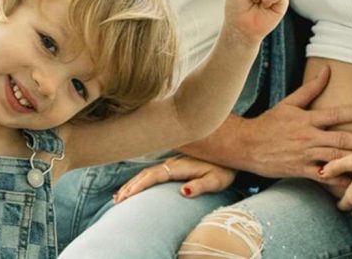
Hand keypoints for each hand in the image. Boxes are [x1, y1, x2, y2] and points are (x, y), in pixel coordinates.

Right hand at [113, 156, 235, 203]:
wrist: (234, 151)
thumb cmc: (225, 170)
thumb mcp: (216, 180)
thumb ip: (200, 185)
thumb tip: (183, 192)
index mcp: (180, 166)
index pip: (154, 176)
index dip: (139, 186)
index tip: (126, 196)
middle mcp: (173, 161)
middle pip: (146, 173)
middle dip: (131, 186)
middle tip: (117, 200)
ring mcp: (173, 161)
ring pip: (148, 171)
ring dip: (133, 183)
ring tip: (119, 196)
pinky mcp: (175, 163)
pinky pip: (153, 171)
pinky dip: (141, 179)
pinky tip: (134, 185)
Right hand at [231, 66, 351, 181]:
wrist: (247, 145)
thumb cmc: (270, 123)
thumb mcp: (289, 103)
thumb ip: (310, 88)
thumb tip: (327, 69)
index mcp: (307, 119)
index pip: (335, 114)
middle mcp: (308, 137)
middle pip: (341, 139)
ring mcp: (305, 155)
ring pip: (335, 157)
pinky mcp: (301, 170)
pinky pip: (322, 177)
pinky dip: (337, 180)